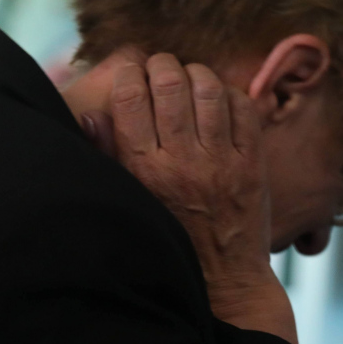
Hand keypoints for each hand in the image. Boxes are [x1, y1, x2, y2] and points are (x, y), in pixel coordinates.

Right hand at [104, 54, 296, 343]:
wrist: (223, 278)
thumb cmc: (169, 236)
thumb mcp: (130, 200)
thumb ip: (108, 155)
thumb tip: (90, 114)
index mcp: (143, 170)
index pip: (130, 99)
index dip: (128, 74)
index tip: (130, 72)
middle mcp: (182, 161)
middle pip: (170, 84)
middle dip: (162, 65)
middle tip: (160, 67)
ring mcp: (221, 160)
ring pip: (209, 88)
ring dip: (197, 73)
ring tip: (190, 78)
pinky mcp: (253, 162)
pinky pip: (244, 107)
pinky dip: (231, 93)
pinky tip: (220, 99)